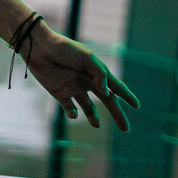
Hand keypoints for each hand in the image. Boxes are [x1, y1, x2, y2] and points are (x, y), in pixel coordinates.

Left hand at [21, 23, 139, 131]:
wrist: (40, 48)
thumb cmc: (65, 48)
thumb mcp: (86, 57)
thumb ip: (99, 73)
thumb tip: (107, 93)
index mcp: (96, 72)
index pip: (116, 86)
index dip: (127, 96)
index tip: (137, 106)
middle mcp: (87, 82)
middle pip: (107, 101)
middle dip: (117, 114)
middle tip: (126, 129)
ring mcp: (74, 88)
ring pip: (88, 108)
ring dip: (93, 116)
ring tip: (96, 124)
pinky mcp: (60, 93)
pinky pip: (70, 108)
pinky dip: (73, 114)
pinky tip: (74, 113)